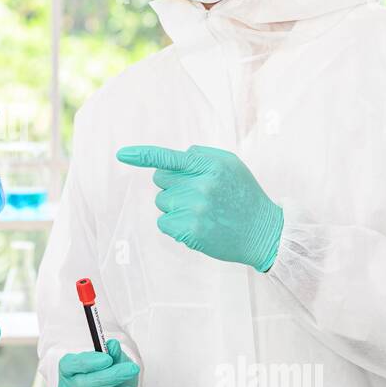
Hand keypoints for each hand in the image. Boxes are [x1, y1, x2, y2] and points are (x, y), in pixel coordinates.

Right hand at [58, 339, 139, 386]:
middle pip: (80, 384)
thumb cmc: (113, 377)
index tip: (108, 359)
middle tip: (130, 370)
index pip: (70, 365)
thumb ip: (113, 355)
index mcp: (68, 370)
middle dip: (108, 377)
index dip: (88, 362)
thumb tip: (113, 346)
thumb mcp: (115, 362)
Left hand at [116, 144, 283, 272]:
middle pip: (161, 179)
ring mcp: (195, 207)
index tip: (122, 154)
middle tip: (199, 195)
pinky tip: (197, 226)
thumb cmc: (244, 196)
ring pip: (162, 201)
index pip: (169, 157)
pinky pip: (163, 222)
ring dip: (175, 206)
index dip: (142, 155)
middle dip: (173, 185)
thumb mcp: (230, 165)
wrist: (263, 232)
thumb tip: (173, 159)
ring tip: (202, 212)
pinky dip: (175, 225)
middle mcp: (202, 183)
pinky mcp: (190, 229)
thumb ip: (202, 157)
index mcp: (210, 164)